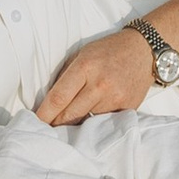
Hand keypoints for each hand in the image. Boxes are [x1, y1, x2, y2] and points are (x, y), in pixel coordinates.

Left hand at [36, 27, 156, 123]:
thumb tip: (48, 104)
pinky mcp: (128, 108)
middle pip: (69, 116)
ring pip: (86, 122)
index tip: (33, 124)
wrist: (144, 50)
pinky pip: (104, 123)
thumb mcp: (82, 54)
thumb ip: (66, 77)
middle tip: (47, 129)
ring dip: (77, 123)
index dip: (43, 115)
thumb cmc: (108, 51)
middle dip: (56, 124)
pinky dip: (96, 123)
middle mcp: (100, 85)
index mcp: (85, 67)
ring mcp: (115, 98)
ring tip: (73, 119)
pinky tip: (95, 115)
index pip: (58, 98)